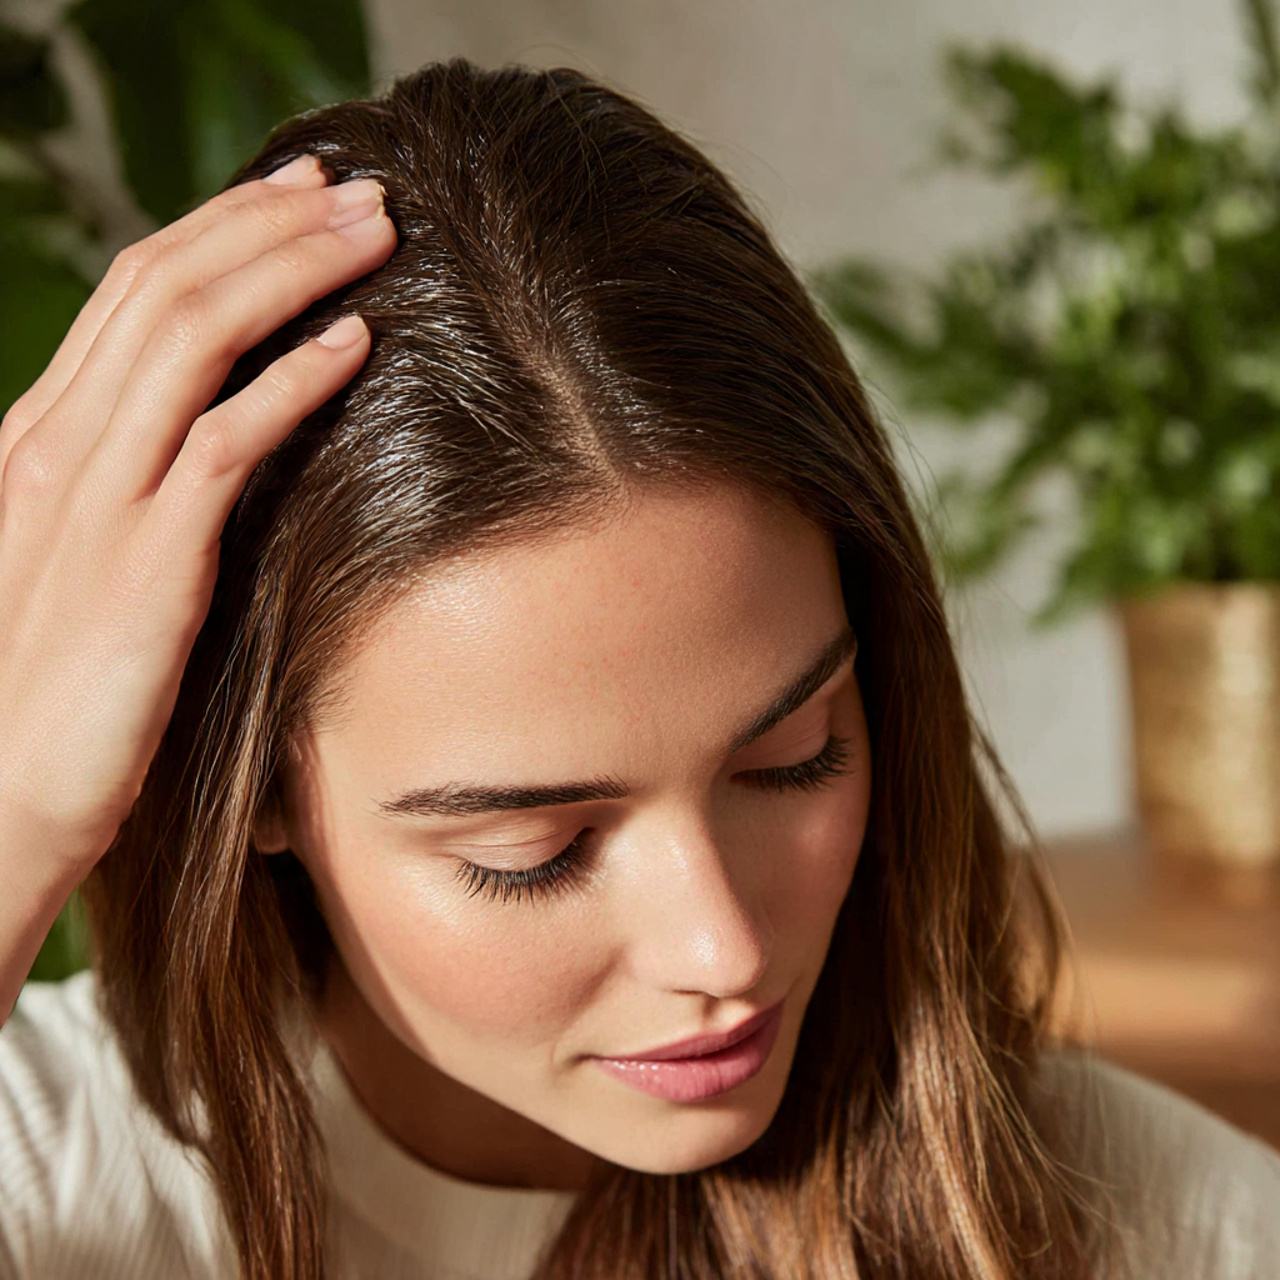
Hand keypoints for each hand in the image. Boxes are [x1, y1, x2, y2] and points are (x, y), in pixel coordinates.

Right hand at [0, 154, 395, 1004]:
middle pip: (168, 289)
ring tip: (373, 235)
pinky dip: (293, 384)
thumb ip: (134, 483)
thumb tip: (217, 429)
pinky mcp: (148, 561)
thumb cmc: (56, 684)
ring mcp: (100, 497)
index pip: (136, 292)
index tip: (300, 198)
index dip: (222, 230)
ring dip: (291, 274)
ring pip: (195, 339)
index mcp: (44, 433)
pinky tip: (356, 345)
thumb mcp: (83, 554)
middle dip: (267, 226)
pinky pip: (223, 444)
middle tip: (356, 190)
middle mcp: (61, 443)